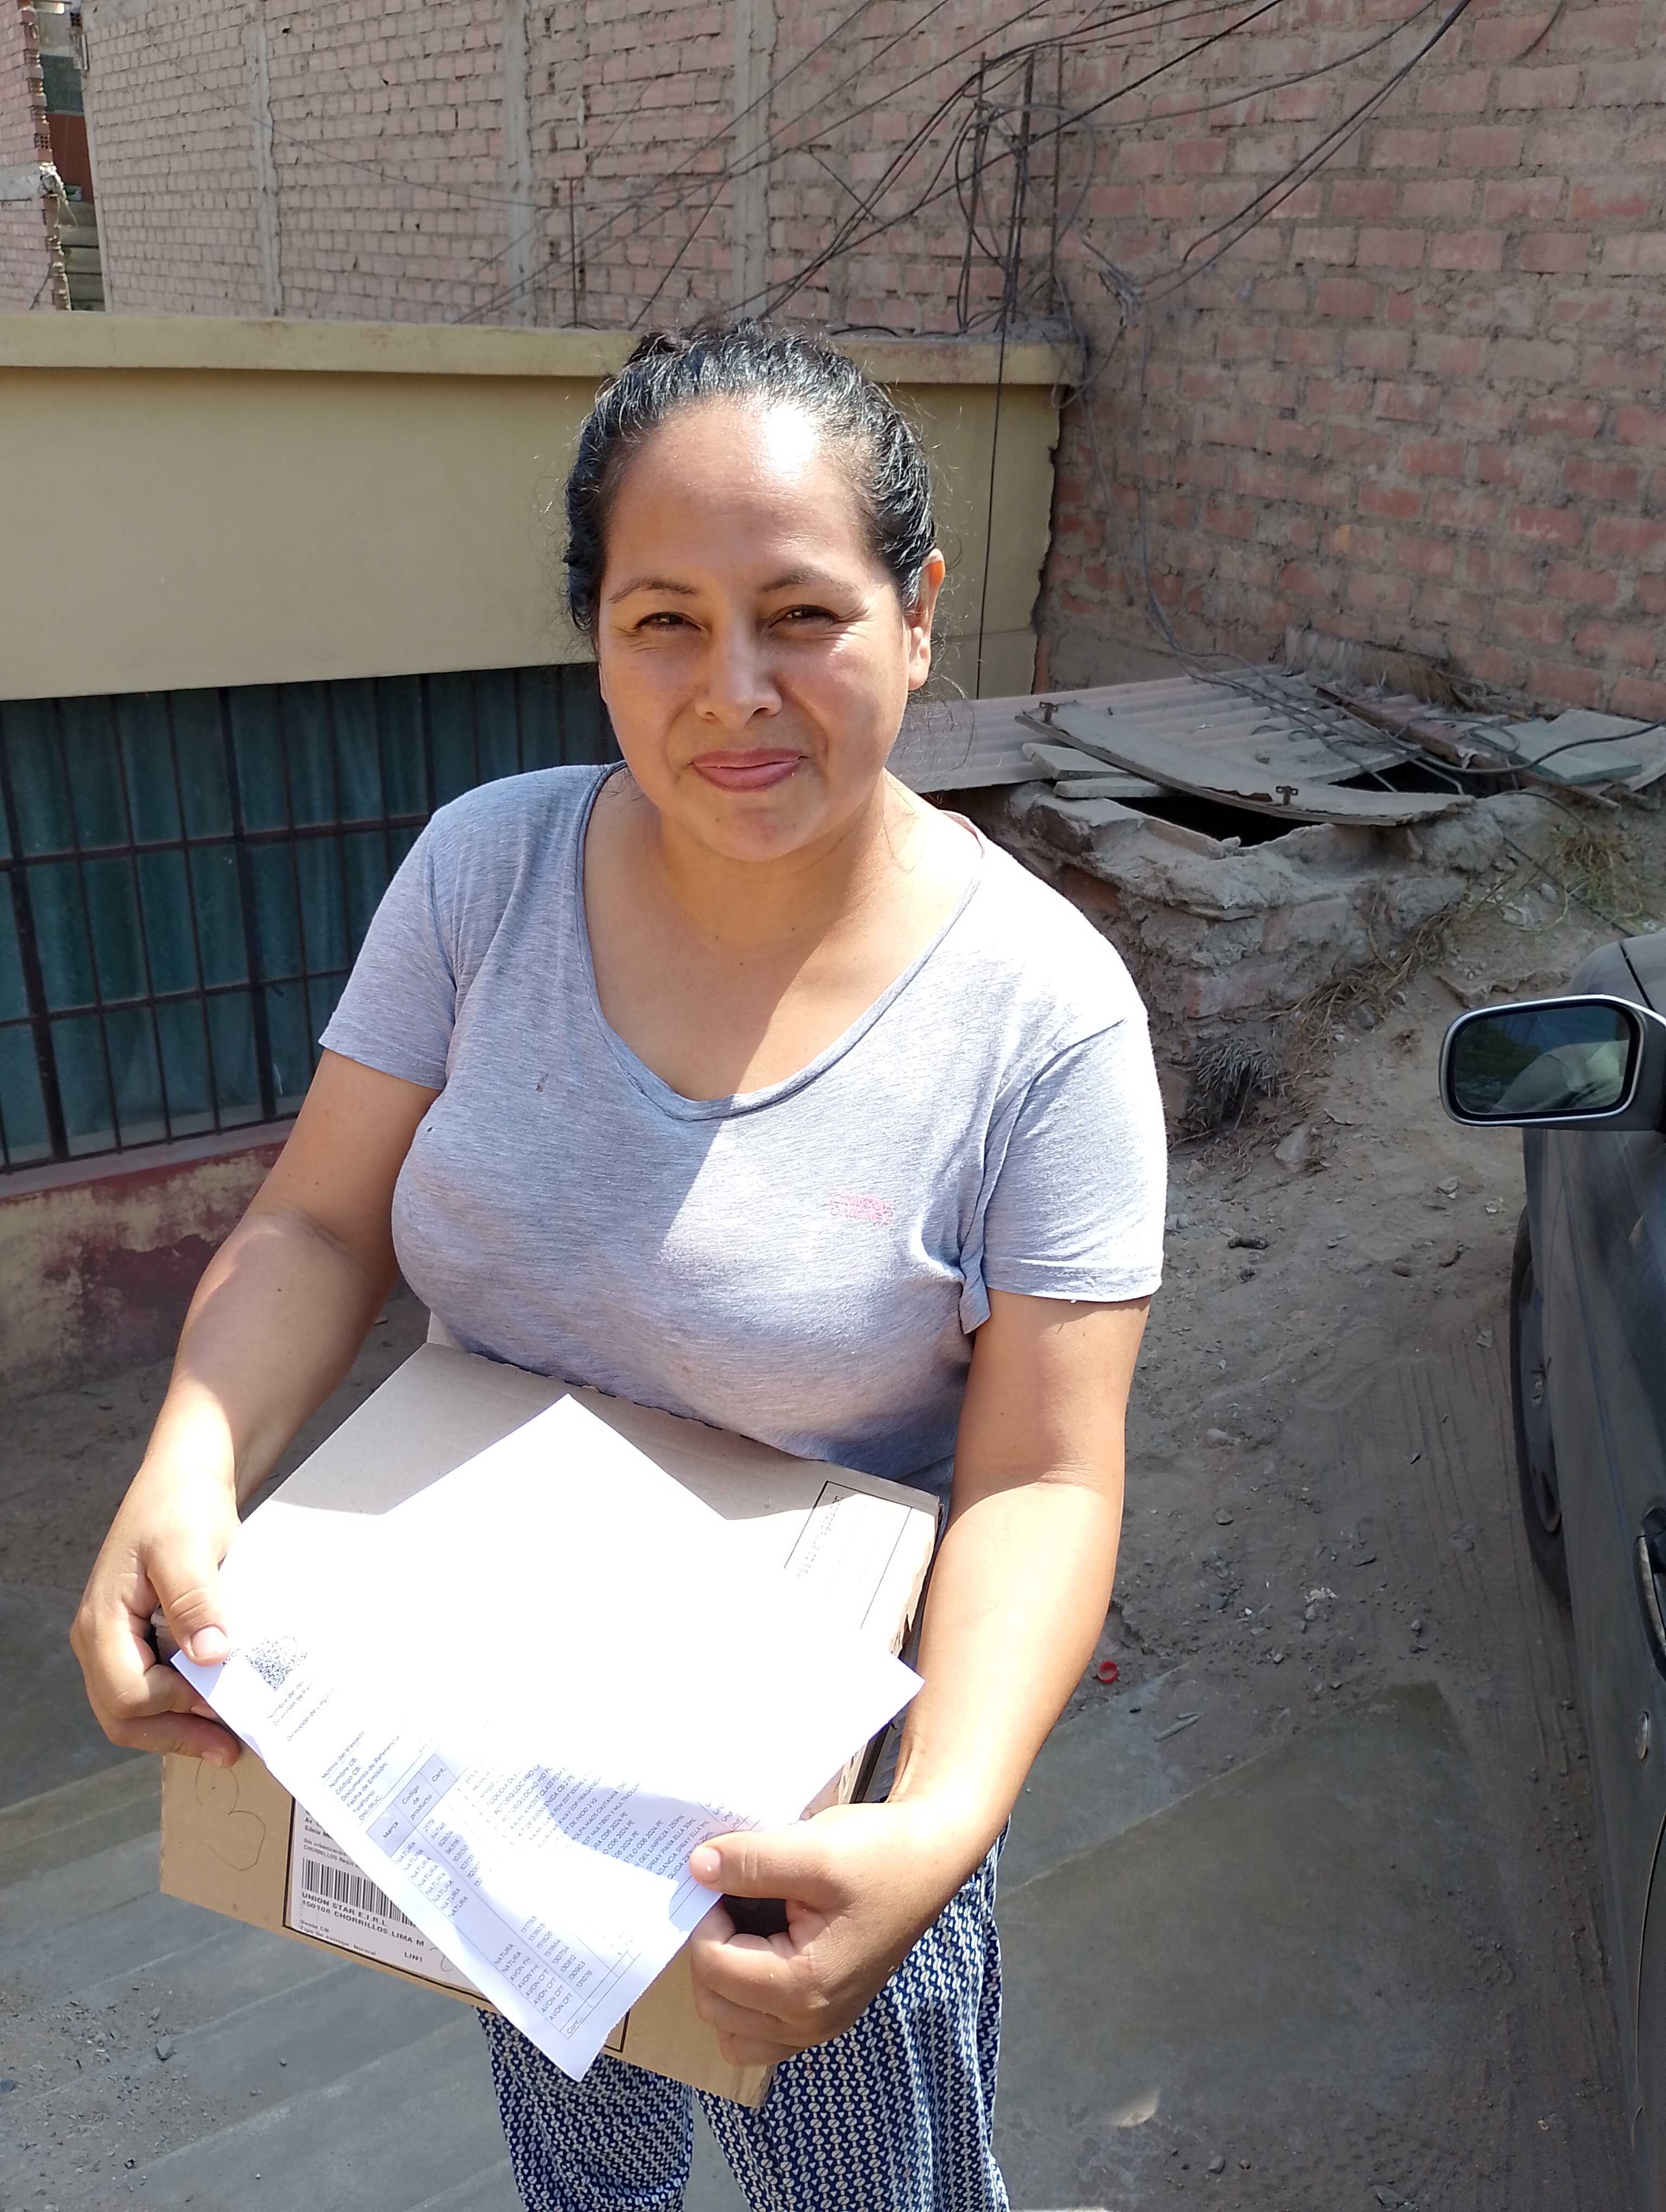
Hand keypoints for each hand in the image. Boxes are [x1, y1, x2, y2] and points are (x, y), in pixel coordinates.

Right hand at [69, 1455, 241, 1765]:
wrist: (185, 1480)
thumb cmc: (180, 1506)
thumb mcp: (188, 1546)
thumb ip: (194, 1600)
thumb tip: (209, 1654)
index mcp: (102, 1622)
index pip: (128, 1694)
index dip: (177, 1708)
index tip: (226, 1705)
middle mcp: (101, 1639)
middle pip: (125, 1715)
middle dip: (176, 1735)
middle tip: (230, 1748)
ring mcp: (119, 1641)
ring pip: (138, 1708)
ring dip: (181, 1726)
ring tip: (229, 1737)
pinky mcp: (142, 1638)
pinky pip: (155, 1684)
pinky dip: (185, 1702)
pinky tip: (220, 1703)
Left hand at [686, 1798, 984, 2066]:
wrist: (929, 1858)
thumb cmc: (877, 1853)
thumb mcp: (812, 1849)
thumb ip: (749, 1862)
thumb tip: (696, 1867)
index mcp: (804, 1987)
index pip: (712, 1967)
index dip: (706, 1916)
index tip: (729, 1878)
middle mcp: (810, 2022)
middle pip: (714, 2005)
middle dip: (710, 1948)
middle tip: (733, 1900)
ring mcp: (819, 2026)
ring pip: (732, 2031)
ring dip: (723, 1983)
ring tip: (743, 1931)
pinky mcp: (825, 2015)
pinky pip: (761, 2034)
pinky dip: (746, 2002)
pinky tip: (762, 1952)